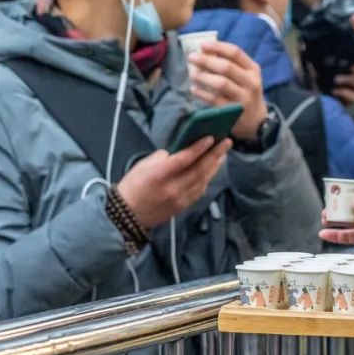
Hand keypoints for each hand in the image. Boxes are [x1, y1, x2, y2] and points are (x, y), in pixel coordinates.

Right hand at [117, 137, 231, 228]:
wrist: (127, 217)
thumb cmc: (132, 187)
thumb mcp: (141, 166)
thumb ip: (162, 158)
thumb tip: (180, 151)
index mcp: (158, 175)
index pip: (183, 159)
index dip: (199, 148)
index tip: (211, 137)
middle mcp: (172, 188)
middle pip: (199, 169)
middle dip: (215, 154)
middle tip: (226, 142)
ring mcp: (180, 199)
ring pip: (203, 180)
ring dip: (215, 165)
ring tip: (223, 153)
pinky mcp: (184, 206)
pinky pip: (200, 190)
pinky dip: (208, 178)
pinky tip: (212, 169)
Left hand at [187, 41, 267, 141]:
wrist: (256, 120)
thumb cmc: (245, 92)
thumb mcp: (245, 76)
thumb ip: (230, 63)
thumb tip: (205, 51)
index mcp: (253, 70)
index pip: (235, 52)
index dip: (217, 47)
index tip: (202, 45)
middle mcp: (251, 83)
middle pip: (226, 67)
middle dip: (206, 61)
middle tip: (191, 58)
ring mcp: (243, 98)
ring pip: (220, 83)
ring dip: (203, 77)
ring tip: (192, 74)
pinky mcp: (234, 111)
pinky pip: (215, 99)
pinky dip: (202, 93)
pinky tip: (194, 89)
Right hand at [319, 182, 353, 249]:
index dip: (343, 191)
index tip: (332, 193)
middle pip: (346, 206)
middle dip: (335, 207)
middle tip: (327, 210)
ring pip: (345, 221)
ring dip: (333, 221)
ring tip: (324, 221)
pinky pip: (347, 236)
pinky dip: (336, 236)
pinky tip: (325, 234)